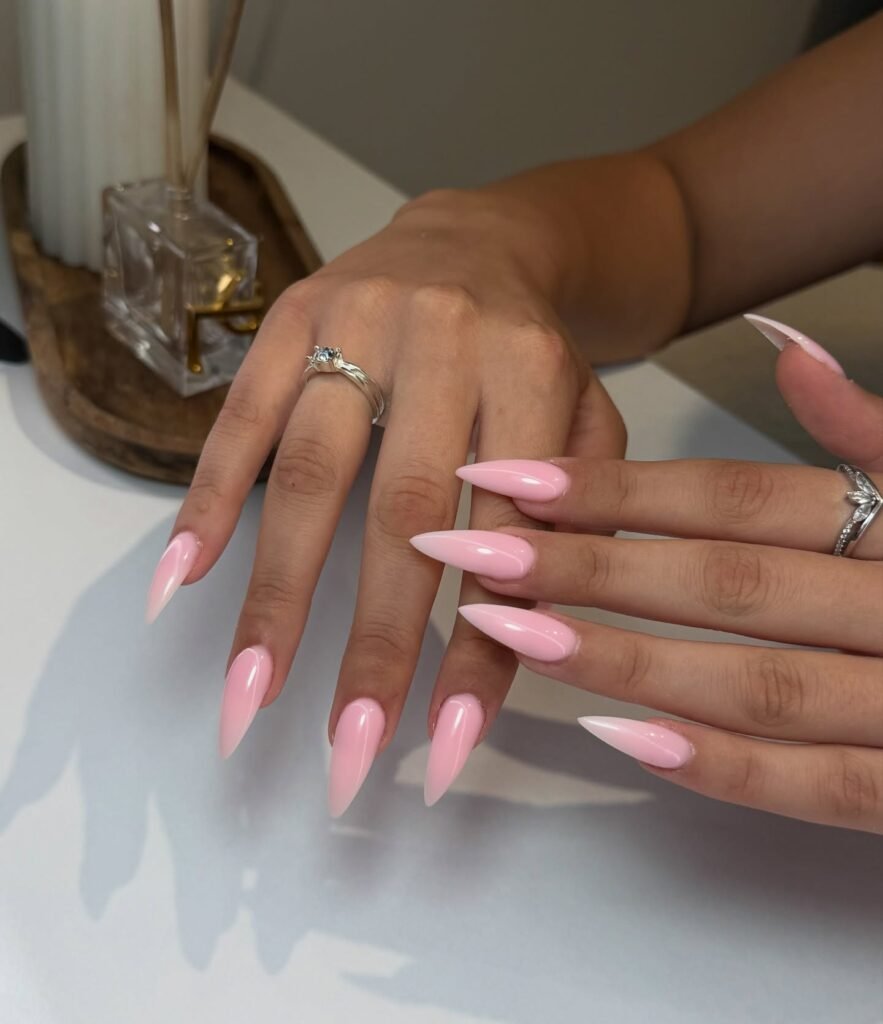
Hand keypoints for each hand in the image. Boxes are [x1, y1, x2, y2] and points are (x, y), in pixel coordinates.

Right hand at [146, 187, 625, 812]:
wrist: (479, 242)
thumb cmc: (538, 359)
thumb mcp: (589, 428)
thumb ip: (571, 524)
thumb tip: (525, 648)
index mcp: (535, 373)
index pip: (506, 535)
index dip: (476, 647)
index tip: (441, 748)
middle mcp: (445, 340)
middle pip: (401, 512)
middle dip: (371, 642)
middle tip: (344, 752)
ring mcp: (359, 320)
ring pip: (309, 473)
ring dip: (276, 593)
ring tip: (247, 695)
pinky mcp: (292, 314)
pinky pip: (242, 415)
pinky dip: (210, 500)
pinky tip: (183, 579)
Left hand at [414, 318, 882, 832]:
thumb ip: (874, 423)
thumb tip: (781, 339)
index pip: (736, 496)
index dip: (614, 488)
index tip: (503, 477)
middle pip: (727, 583)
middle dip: (586, 567)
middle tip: (465, 547)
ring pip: (757, 683)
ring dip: (623, 659)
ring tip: (506, 633)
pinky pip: (818, 787)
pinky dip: (720, 765)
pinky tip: (618, 736)